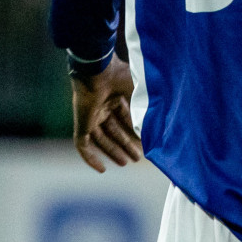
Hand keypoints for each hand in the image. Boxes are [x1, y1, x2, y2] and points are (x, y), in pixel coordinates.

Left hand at [71, 55, 143, 172]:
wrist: (98, 72)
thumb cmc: (120, 77)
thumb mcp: (139, 93)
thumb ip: (148, 108)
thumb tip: (160, 123)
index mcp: (114, 96)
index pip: (125, 117)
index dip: (134, 131)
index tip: (146, 142)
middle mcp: (101, 106)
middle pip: (114, 130)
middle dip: (125, 144)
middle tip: (137, 158)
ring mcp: (90, 116)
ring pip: (101, 140)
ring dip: (113, 152)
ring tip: (126, 163)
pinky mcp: (81, 124)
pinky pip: (83, 145)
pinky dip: (91, 158)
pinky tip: (102, 169)